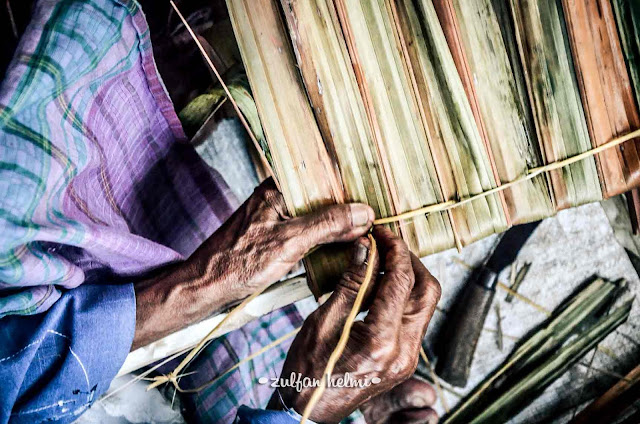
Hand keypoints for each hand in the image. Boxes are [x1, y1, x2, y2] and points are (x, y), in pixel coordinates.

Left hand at [132, 179, 373, 348]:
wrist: (206, 286)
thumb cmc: (240, 263)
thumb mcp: (290, 242)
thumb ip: (327, 225)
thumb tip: (364, 213)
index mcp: (277, 188)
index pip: (322, 178)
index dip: (349, 190)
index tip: (374, 204)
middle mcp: (276, 196)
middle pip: (321, 197)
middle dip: (346, 210)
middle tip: (374, 223)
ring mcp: (275, 216)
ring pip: (315, 215)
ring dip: (336, 226)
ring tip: (363, 235)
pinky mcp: (274, 234)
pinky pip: (306, 230)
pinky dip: (323, 238)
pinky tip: (339, 247)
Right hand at [268, 227, 440, 422]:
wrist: (309, 411)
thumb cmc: (307, 371)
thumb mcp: (323, 321)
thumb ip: (350, 284)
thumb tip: (365, 249)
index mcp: (381, 341)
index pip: (401, 281)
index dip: (394, 249)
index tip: (381, 233)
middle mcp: (403, 352)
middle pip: (427, 291)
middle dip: (411, 261)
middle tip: (388, 244)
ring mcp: (407, 359)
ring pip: (424, 305)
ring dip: (409, 278)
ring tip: (383, 261)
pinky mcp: (403, 361)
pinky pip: (414, 320)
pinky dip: (403, 297)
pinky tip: (382, 286)